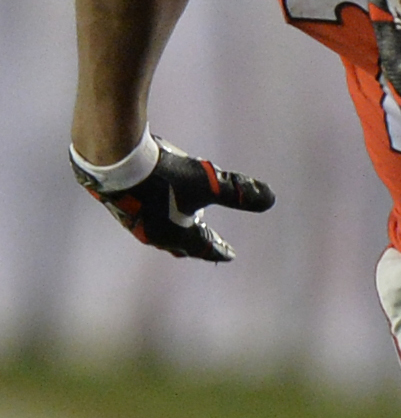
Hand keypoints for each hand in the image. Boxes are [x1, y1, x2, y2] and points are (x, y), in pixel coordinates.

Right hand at [70, 132, 273, 261]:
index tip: (230, 256)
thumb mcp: (208, 181)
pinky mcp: (120, 203)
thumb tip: (271, 199)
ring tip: (183, 222)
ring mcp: (134, 220)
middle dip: (196, 244)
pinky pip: (145, 213)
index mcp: (176, 236)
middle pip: (179, 244)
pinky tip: (157, 200)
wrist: (113, 161)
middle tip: (208, 245)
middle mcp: (153, 233)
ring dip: (174, 229)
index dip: (219, 249)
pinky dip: (158, 213)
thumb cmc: (164, 174)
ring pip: (160, 230)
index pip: (204, 247)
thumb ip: (239, 192)